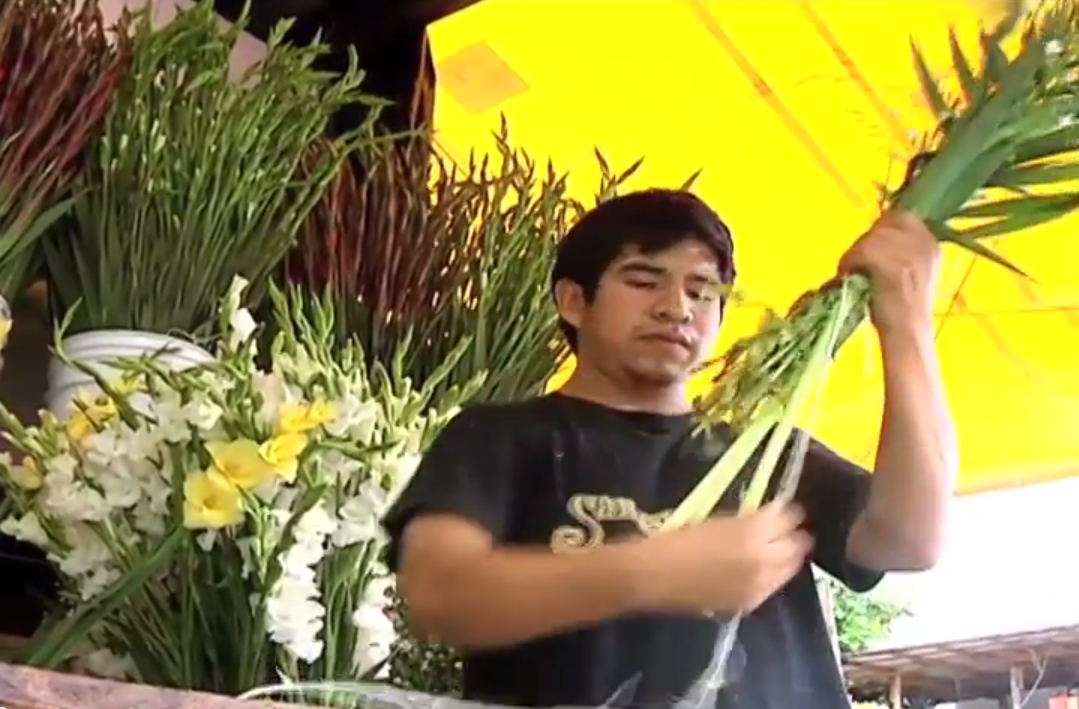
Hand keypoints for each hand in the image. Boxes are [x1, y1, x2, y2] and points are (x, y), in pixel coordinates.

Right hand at [637, 502, 812, 614]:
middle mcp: (764, 558)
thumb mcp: (716, 519)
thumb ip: (748, 520)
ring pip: (789, 569)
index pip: (788, 517)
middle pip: (797, 545)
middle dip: (794, 536)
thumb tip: (769, 517)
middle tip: (787, 531)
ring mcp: (760, 584)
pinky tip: (758, 571)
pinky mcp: (750, 603)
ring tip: (776, 551)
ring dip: (786, 557)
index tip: (787, 510)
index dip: (789, 512)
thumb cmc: (677, 538)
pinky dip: (770, 577)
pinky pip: (771, 587)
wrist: (653, 574)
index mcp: (753, 530)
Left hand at [838, 211, 939, 336]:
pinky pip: (862, 251)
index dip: (882, 229)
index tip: (869, 246)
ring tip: (849, 270)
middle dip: (867, 239)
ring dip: (855, 252)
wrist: (908, 336)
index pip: (903, 216)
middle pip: (886, 223)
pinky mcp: (892, 265)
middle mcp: (925, 244)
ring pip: (871, 237)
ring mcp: (910, 254)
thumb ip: (899, 251)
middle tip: (855, 261)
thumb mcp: (909, 273)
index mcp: (932, 244)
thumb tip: (875, 235)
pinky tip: (846, 274)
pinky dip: (849, 261)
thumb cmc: (903, 311)